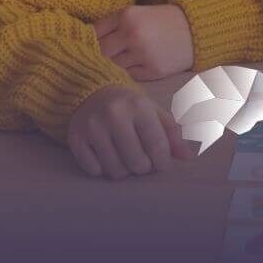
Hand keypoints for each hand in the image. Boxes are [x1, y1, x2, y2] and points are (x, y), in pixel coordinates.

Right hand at [67, 84, 194, 178]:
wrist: (91, 92)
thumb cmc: (130, 106)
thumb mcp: (153, 111)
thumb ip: (172, 133)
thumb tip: (187, 157)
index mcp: (139, 106)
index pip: (157, 145)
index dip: (162, 162)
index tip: (162, 165)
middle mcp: (114, 115)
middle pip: (137, 162)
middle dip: (143, 167)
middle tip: (142, 161)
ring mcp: (92, 128)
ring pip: (115, 170)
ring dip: (124, 171)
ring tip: (125, 159)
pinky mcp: (76, 139)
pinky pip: (94, 170)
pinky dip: (102, 169)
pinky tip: (106, 156)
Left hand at [94, 4, 193, 80]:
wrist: (196, 29)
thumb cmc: (162, 20)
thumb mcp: (136, 14)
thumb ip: (112, 25)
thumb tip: (84, 43)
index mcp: (126, 16)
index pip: (94, 33)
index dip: (89, 41)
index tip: (88, 46)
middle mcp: (132, 34)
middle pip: (100, 52)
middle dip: (99, 56)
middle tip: (101, 58)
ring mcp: (143, 54)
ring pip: (113, 66)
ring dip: (114, 66)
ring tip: (120, 62)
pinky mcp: (153, 70)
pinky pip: (129, 76)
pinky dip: (129, 73)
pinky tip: (135, 67)